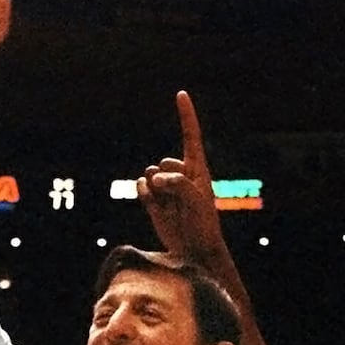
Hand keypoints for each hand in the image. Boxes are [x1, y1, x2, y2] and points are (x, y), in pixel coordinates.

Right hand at [137, 92, 224, 260]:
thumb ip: (178, 182)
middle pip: (164, 162)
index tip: (181, 94)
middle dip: (166, 179)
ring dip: (155, 188)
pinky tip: (154, 204)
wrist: (194, 250)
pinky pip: (140, 186)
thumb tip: (153, 177)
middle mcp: (181, 174)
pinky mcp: (153, 200)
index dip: (186, 114)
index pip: (190, 135)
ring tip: (168, 205)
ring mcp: (166, 187)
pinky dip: (144, 193)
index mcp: (198, 168)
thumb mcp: (197, 199)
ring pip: (149, 173)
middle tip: (178, 199)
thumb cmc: (203, 223)